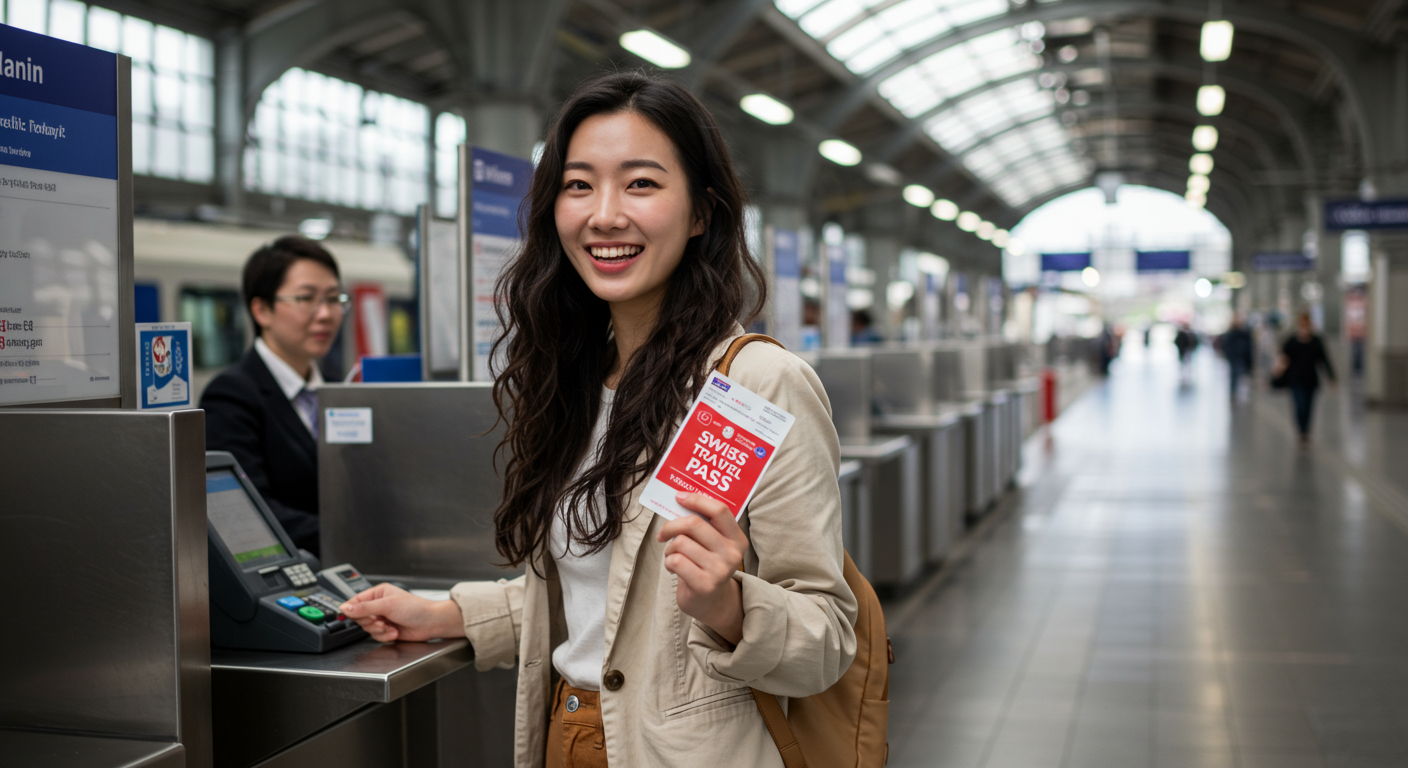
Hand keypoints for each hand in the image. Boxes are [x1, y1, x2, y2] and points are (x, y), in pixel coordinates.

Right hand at [339, 583, 465, 642]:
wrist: (431, 623)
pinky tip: (395, 632)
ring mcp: (383, 618)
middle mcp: (379, 605)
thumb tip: (346, 608)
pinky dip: (385, 635)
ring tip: (390, 626)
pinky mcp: (387, 630)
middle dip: (370, 622)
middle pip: (360, 617)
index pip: (356, 601)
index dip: (352, 610)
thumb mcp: (387, 605)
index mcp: (378, 593)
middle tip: (380, 620)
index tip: (349, 616)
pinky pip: (376, 636)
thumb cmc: (416, 608)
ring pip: (367, 628)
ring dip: (379, 630)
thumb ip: (365, 608)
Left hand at [658, 492, 748, 644]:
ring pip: (680, 542)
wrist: (712, 602)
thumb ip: (704, 524)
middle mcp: (732, 554)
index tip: (679, 496)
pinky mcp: (704, 585)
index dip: (697, 500)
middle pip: (694, 524)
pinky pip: (675, 561)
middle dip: (671, 526)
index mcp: (737, 538)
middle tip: (663, 533)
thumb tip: (680, 498)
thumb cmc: (707, 565)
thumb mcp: (713, 543)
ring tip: (673, 556)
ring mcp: (719, 570)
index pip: (719, 510)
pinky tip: (674, 568)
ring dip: (669, 548)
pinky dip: (668, 561)